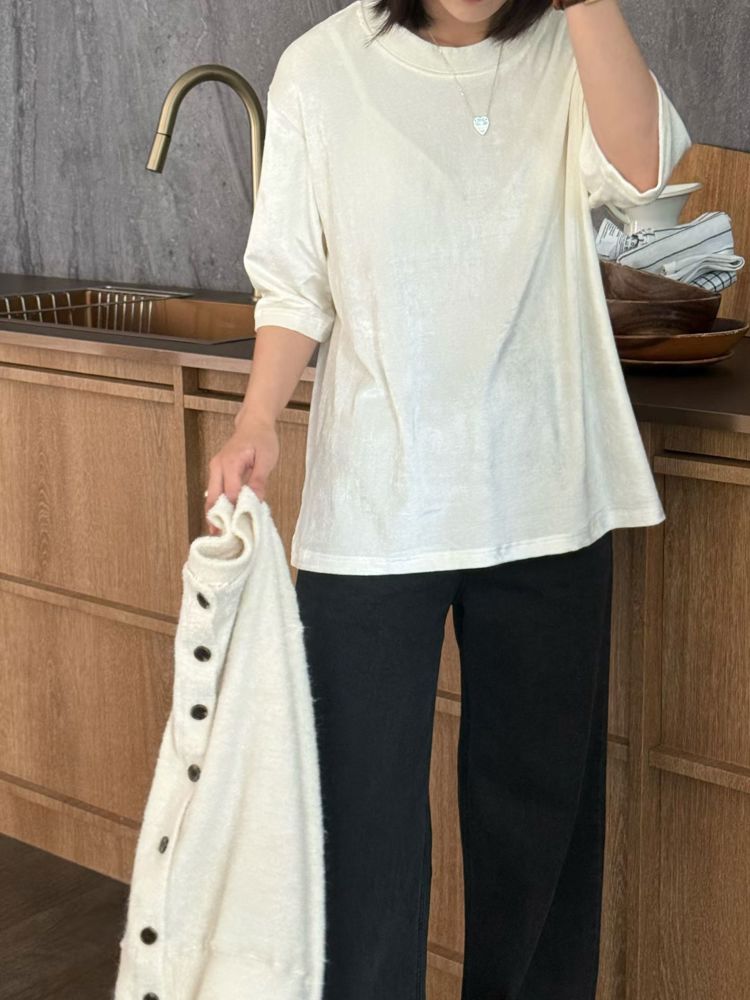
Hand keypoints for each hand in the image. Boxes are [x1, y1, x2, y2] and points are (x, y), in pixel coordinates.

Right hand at [203, 412, 279, 534]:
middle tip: (224, 540)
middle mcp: (217, 467)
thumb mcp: (266, 459)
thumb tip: (255, 501)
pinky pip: (215, 492)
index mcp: (230, 463)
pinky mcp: (217, 472)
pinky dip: (218, 506)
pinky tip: (223, 520)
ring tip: (221, 535)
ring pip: (211, 497)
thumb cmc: (262, 439)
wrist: (254, 423)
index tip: (240, 529)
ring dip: (216, 515)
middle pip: (214, 499)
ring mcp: (215, 469)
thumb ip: (259, 480)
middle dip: (218, 519)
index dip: (235, 512)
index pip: (231, 494)